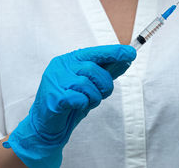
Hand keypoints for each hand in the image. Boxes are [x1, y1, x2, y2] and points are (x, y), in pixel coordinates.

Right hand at [3, 45, 136, 167]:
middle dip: (104, 84)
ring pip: (87, 84)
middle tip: (102, 94)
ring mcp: (55, 80)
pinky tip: (77, 106)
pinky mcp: (54, 97)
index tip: (131, 53)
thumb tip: (126, 60)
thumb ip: (106, 71)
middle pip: (93, 69)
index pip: (95, 52)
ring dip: (94, 97)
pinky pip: (79, 98)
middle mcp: (60, 66)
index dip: (113, 52)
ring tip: (87, 102)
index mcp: (69, 60)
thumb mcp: (91, 85)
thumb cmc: (71, 102)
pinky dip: (84, 104)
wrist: (48, 126)